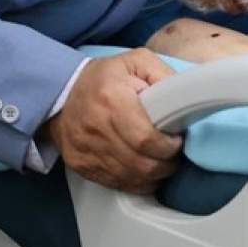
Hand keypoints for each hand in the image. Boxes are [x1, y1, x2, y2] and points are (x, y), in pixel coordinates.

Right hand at [44, 49, 182, 193]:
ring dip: (155, 175)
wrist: (61, 94)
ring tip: (163, 160)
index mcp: (112, 99)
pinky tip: (147, 170)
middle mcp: (96, 128)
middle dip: (167, 163)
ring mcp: (87, 151)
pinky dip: (139, 182)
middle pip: (142, 164)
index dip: (168, 146)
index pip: (146, 138)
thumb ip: (162, 75)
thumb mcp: (136, 61)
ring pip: (132, 178)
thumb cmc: (104, 78)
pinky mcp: (83, 167)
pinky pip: (119, 185)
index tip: (177, 139)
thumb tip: (186, 96)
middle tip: (174, 152)